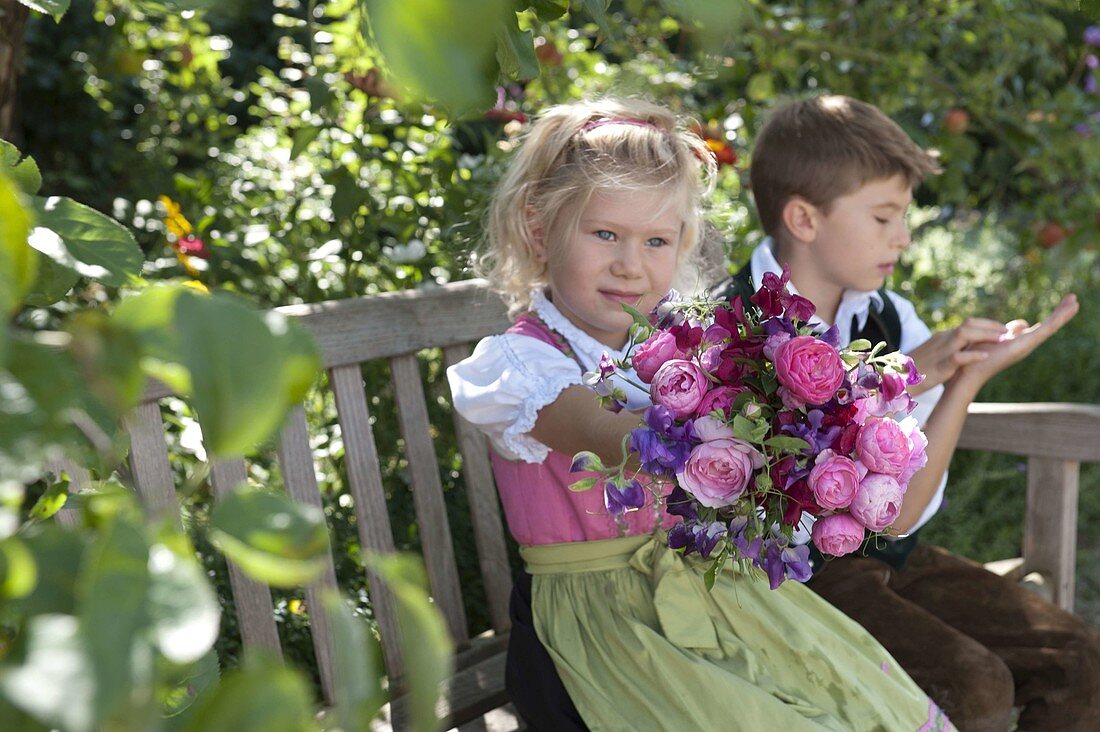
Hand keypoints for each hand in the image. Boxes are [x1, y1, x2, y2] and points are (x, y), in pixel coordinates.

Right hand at [908, 317, 1007, 394]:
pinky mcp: (938, 366)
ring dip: (985, 335)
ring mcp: (939, 352)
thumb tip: (964, 351)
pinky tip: (985, 356)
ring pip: (964, 334)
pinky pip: (957, 357)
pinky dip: (972, 355)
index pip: (967, 325)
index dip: (986, 325)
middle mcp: (941, 341)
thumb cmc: (911, 373)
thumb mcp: (932, 357)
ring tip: (1002, 339)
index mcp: (941, 338)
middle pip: (968, 325)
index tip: (1002, 330)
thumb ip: (947, 352)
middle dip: (990, 326)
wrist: (892, 381)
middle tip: (1007, 332)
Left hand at [952, 293, 1079, 393]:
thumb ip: (1008, 330)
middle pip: (1048, 326)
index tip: (1063, 303)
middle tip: (1074, 299)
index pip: (1039, 326)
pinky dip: (1056, 319)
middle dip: (1061, 312)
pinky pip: (1045, 329)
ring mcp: (1027, 344)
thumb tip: (1020, 325)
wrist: (970, 372)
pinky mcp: (1025, 344)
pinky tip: (1066, 310)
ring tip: (1075, 301)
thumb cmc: (977, 355)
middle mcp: (1026, 344)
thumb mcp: (994, 337)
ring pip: (1050, 326)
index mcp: (1019, 341)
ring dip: (1063, 314)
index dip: (1049, 315)